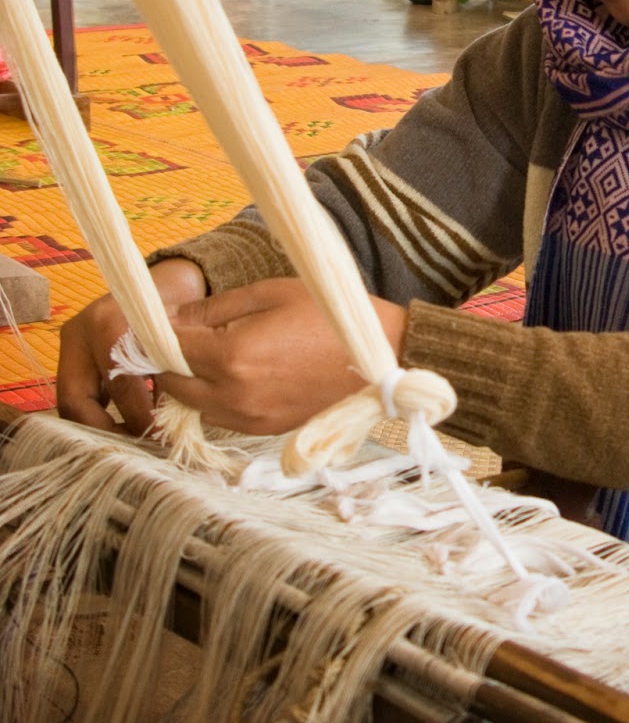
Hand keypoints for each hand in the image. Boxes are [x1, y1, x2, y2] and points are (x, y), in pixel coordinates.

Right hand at [56, 258, 207, 432]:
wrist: (165, 285)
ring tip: (132, 442)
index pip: (116, 383)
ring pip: (72, 402)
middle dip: (107, 431)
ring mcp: (70, 345)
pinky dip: (99, 415)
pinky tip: (124, 428)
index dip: (137, 416)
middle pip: (76, 400)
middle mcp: (81, 333)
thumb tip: (168, 426)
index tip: (161, 436)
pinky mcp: (69, 357)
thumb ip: (170, 375)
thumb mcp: (175, 341)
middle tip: (138, 447)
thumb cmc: (175, 314)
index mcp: (109, 324)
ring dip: (101, 427)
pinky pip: (78, 396)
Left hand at [154, 277, 407, 434]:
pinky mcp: (264, 429)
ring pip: (192, 404)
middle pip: (170, 383)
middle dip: (166, 359)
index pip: (166, 349)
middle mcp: (234, 396)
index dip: (151, 332)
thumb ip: (214, 308)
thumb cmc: (331, 316)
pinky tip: (235, 372)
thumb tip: (169, 319)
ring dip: (189, 381)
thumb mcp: (270, 293)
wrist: (383, 359)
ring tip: (209, 352)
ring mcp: (250, 418)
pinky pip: (220, 416)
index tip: (150, 319)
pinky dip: (214, 396)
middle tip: (177, 334)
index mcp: (233, 357)